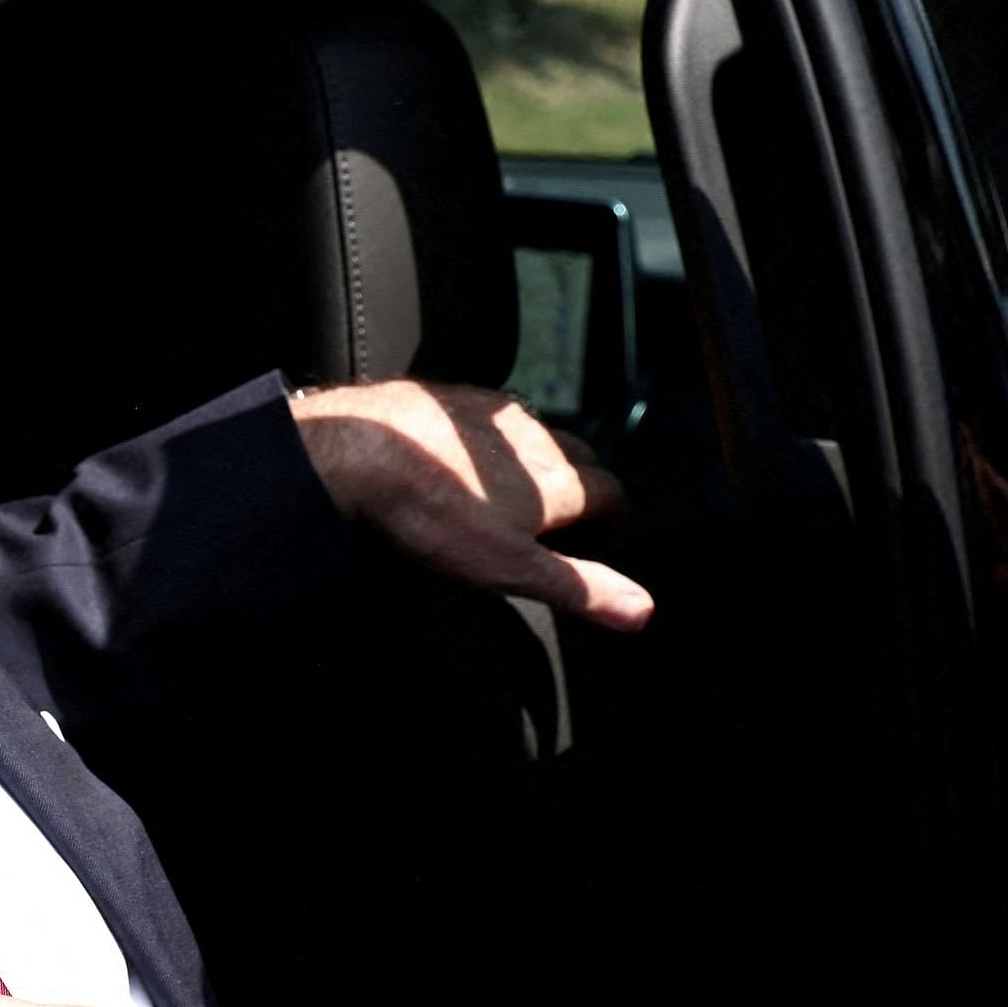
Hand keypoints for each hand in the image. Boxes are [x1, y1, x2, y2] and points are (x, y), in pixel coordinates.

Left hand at [290, 379, 653, 630]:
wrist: (361, 450)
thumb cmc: (434, 515)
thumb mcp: (508, 567)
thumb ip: (578, 586)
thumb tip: (646, 609)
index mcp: (558, 480)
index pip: (612, 493)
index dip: (616, 519)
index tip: (608, 540)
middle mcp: (537, 437)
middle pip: (581, 457)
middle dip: (584, 485)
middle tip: (567, 519)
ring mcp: (494, 413)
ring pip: (538, 433)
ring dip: (541, 459)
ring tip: (520, 491)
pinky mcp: (453, 397)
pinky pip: (491, 418)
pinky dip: (496, 440)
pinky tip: (471, 458)